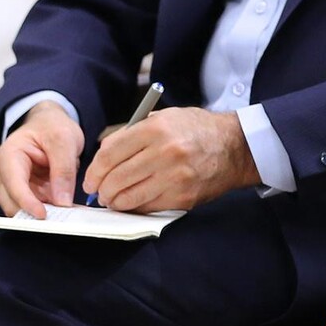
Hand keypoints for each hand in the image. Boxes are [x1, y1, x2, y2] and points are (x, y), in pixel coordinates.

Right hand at [0, 101, 86, 219]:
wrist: (50, 123)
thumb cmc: (53, 127)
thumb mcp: (64, 141)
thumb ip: (63, 169)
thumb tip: (63, 202)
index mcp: (9, 156)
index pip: (14, 184)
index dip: (27, 203)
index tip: (43, 216)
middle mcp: (6, 173)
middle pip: (12, 202)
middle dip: (32, 213)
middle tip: (59, 222)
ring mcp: (15, 184)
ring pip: (23, 208)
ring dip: (43, 213)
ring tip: (67, 217)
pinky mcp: (28, 191)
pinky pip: (36, 206)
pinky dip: (50, 210)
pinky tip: (67, 213)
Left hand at [82, 107, 260, 213]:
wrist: (235, 147)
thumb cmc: (195, 130)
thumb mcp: (163, 118)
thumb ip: (131, 134)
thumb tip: (102, 159)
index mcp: (156, 129)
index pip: (108, 155)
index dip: (93, 172)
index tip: (91, 180)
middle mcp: (165, 153)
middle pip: (115, 179)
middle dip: (102, 190)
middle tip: (101, 193)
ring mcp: (175, 177)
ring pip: (128, 198)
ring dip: (116, 202)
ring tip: (115, 199)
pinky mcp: (183, 197)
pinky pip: (148, 208)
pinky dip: (136, 208)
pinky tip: (136, 201)